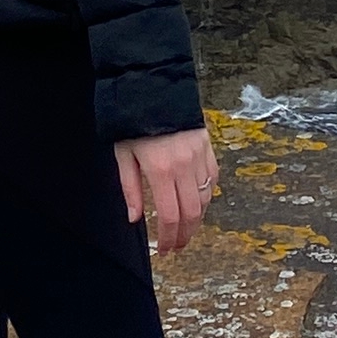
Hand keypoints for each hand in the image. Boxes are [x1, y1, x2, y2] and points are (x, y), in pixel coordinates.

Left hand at [115, 125, 219, 258]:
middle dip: (185, 235)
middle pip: (192, 213)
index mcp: (160, 170)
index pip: (169, 216)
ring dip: (197, 219)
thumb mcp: (123, 154)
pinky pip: (213, 179)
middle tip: (176, 246)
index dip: (168, 238)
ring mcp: (199, 157)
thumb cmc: (133, 121)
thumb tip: (135, 218)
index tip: (164, 250)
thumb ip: (130, 189)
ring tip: (186, 229)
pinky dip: (207, 196)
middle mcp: (184, 166)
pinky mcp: (208, 148)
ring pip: (206, 199)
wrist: (155, 87)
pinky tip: (197, 203)